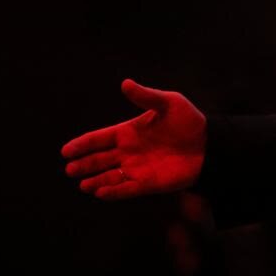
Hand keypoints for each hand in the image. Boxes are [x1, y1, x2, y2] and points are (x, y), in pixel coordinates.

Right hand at [62, 79, 206, 200]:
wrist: (210, 144)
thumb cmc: (189, 121)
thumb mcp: (169, 103)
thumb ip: (146, 96)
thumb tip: (125, 83)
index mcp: (129, 131)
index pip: (100, 139)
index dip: (83, 144)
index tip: (66, 150)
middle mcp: (129, 151)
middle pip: (100, 159)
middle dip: (84, 164)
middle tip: (70, 169)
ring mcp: (137, 168)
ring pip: (109, 176)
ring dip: (96, 181)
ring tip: (83, 184)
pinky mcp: (148, 184)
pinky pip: (126, 189)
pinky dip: (114, 192)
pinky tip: (101, 192)